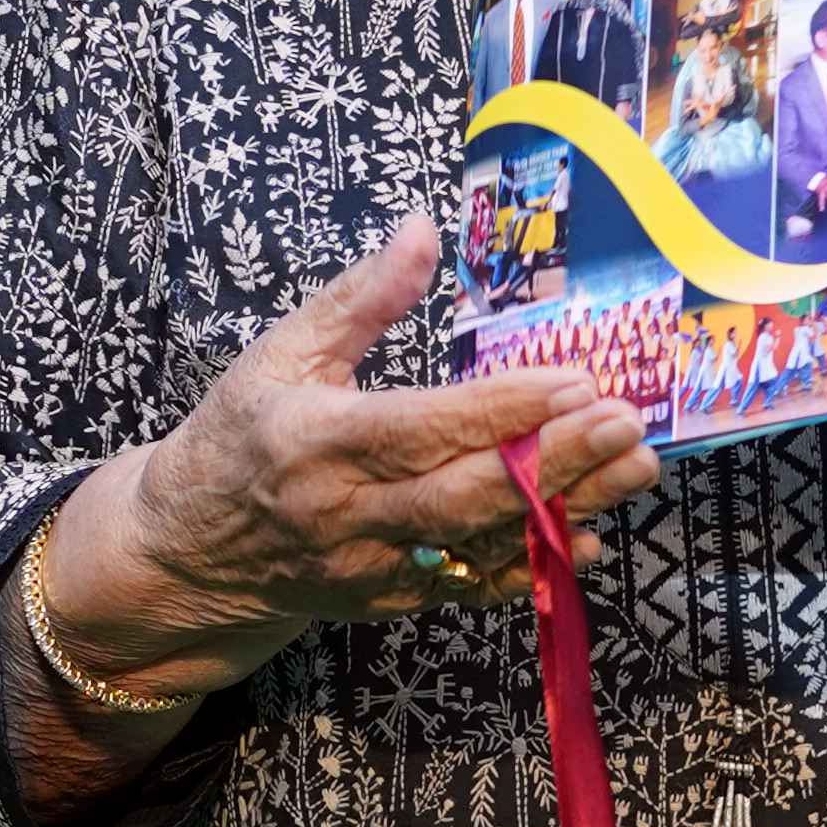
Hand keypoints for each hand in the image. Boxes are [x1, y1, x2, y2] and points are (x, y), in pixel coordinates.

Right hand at [47, 213, 662, 700]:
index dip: (504, 408)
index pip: (423, 427)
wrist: (192, 548)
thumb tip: (423, 228)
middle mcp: (346, 511)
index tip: (576, 379)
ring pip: (481, 543)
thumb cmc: (241, 433)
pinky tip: (590, 534)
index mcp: (316, 440)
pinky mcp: (392, 598)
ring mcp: (372, 565)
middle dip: (554, 460)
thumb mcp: (283, 351)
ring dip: (565, 508)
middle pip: (465, 493)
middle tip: (627, 425)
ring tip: (634, 468)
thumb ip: (361, 297)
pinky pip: (472, 586)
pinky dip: (533, 565)